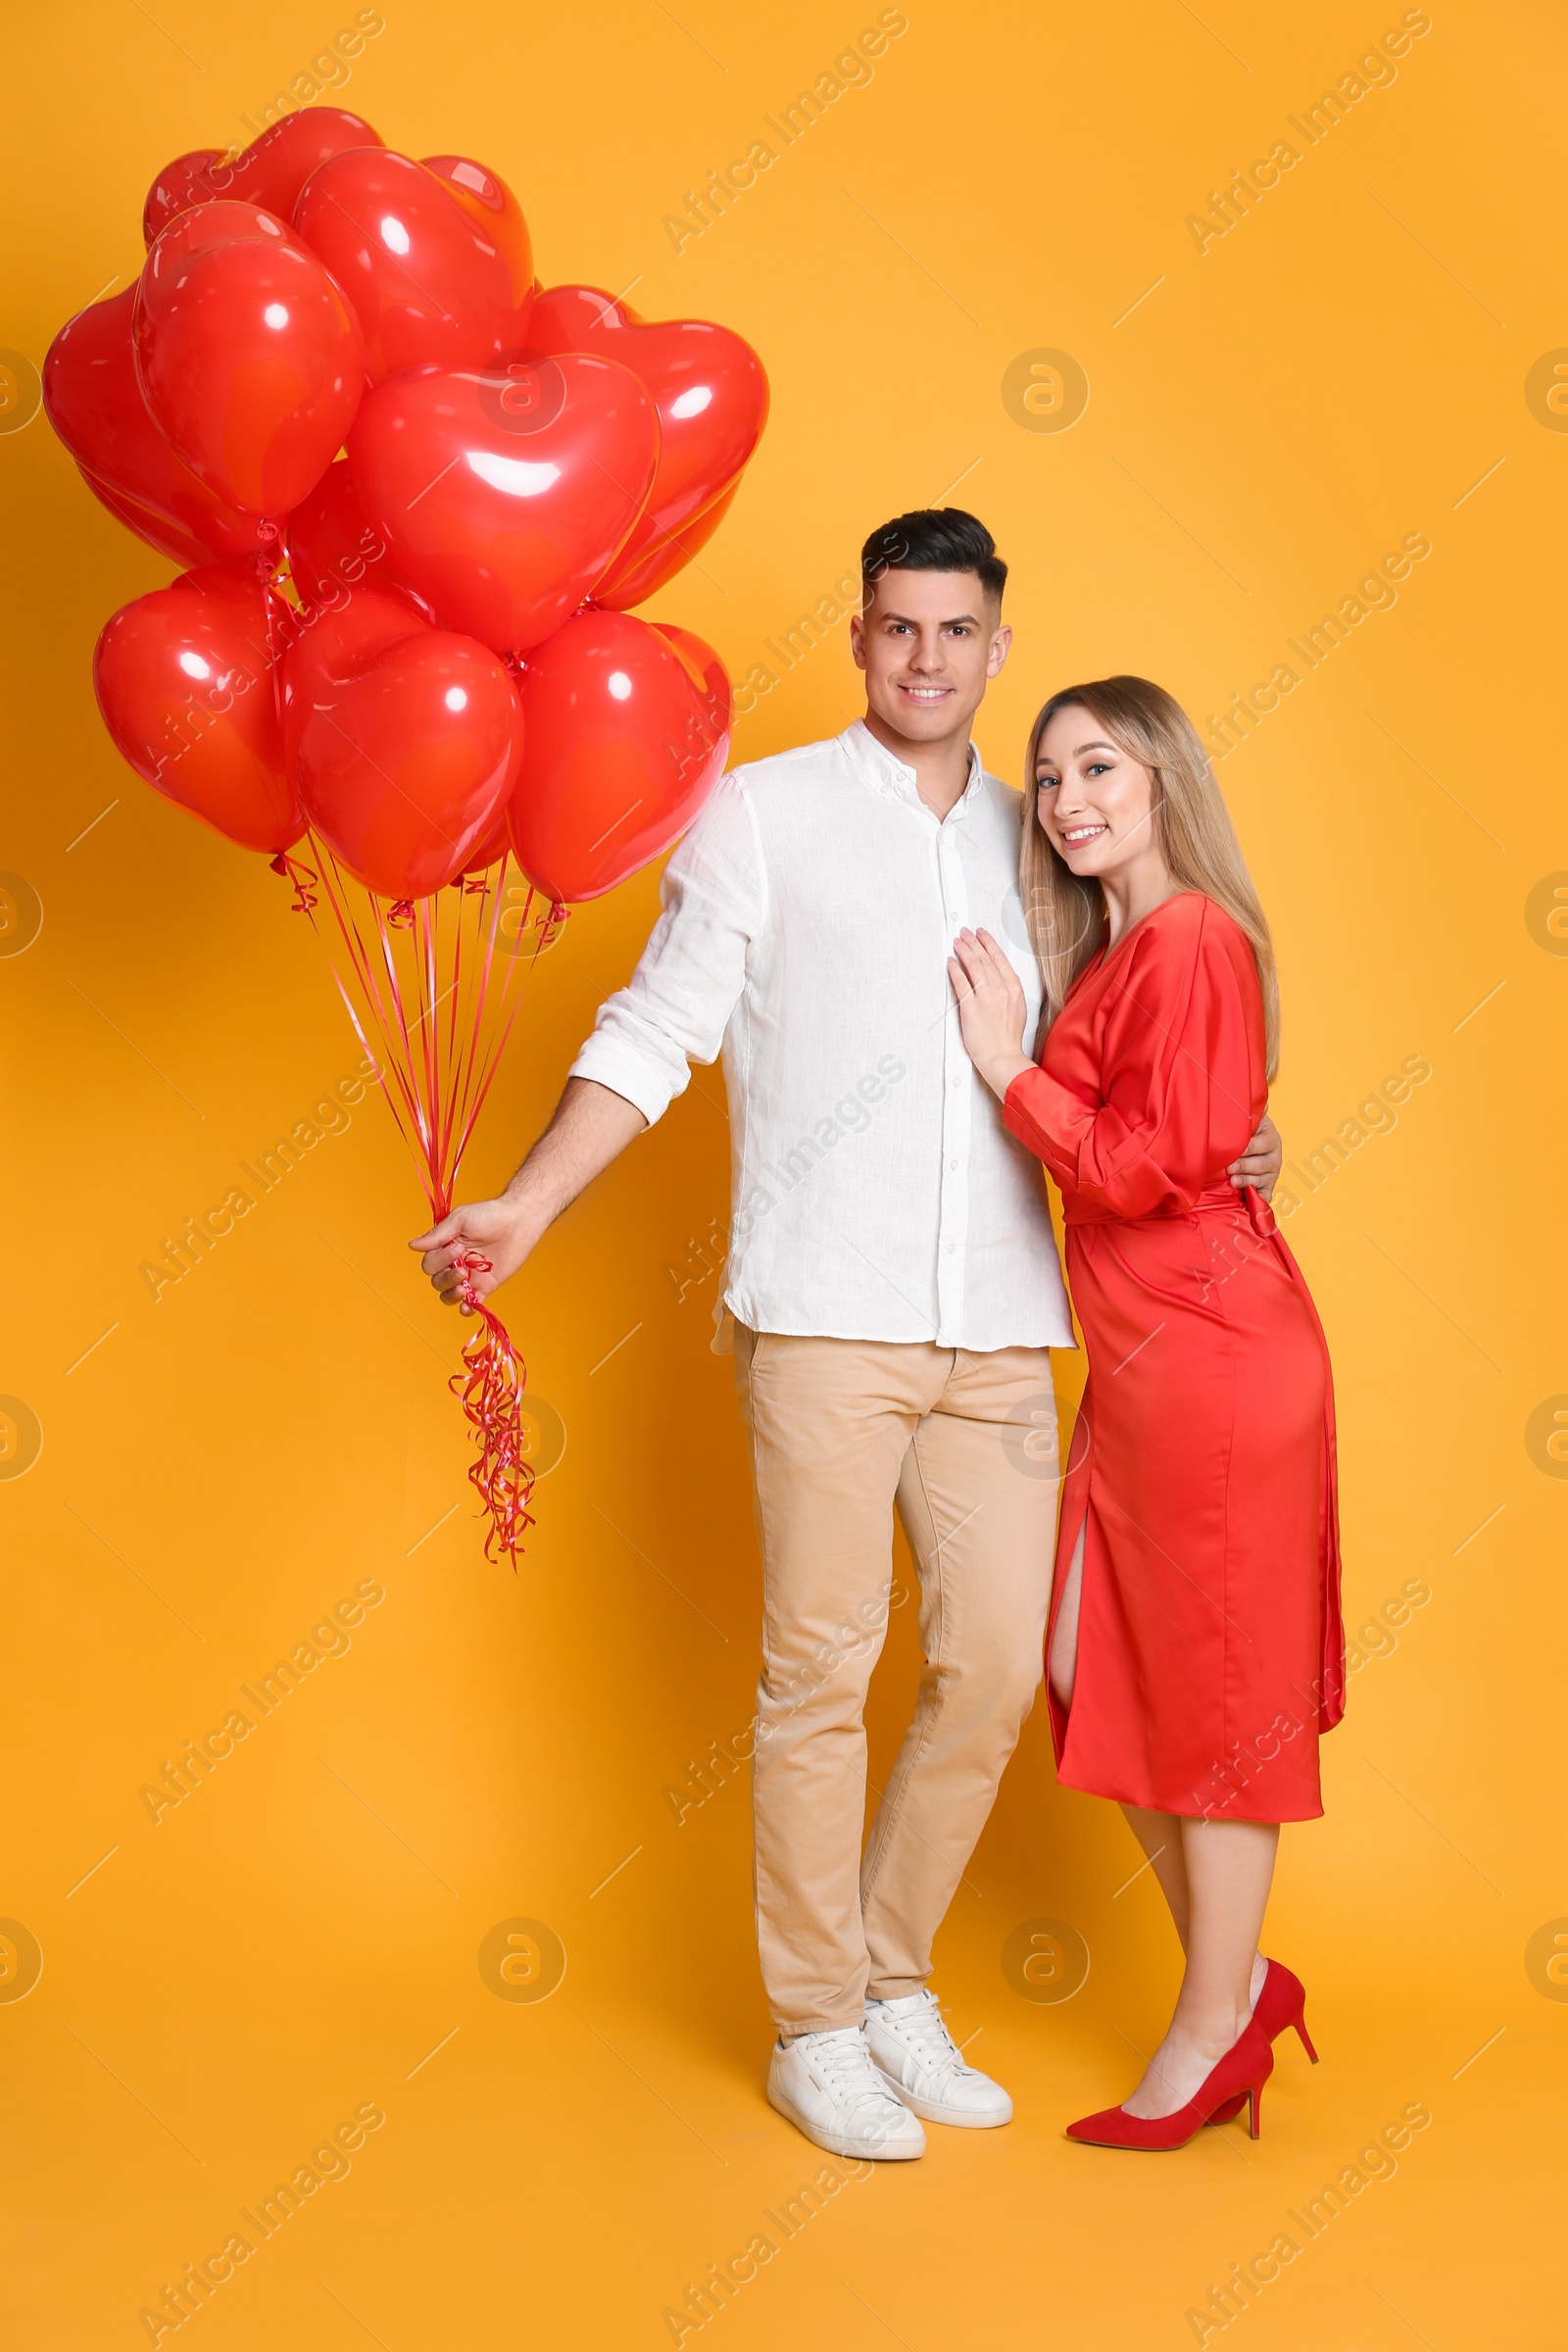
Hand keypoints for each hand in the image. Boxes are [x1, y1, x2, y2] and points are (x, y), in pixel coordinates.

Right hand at [409, 1195, 541, 1311]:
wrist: (519, 1221)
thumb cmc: (489, 1214)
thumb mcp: (460, 1219)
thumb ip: (437, 1235)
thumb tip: (412, 1246)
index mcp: (444, 1248)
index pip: (430, 1264)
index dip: (439, 1260)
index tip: (458, 1247)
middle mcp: (454, 1263)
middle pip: (437, 1282)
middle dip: (446, 1278)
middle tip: (463, 1268)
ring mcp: (469, 1276)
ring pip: (449, 1295)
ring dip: (452, 1296)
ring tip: (464, 1289)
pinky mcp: (485, 1286)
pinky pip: (471, 1303)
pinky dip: (466, 1308)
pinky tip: (467, 1306)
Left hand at [946, 928, 1033, 1099]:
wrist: (1002, 1057)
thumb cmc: (1008, 1038)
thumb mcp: (1017, 1008)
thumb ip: (1008, 990)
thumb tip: (997, 977)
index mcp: (1014, 989)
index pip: (999, 959)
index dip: (988, 943)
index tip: (981, 934)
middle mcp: (1001, 990)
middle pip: (985, 959)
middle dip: (973, 942)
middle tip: (965, 933)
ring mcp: (986, 998)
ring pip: (973, 966)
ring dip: (963, 951)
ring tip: (957, 942)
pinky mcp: (971, 1008)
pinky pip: (961, 983)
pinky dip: (955, 970)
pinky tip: (951, 962)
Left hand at [1229, 1110, 1281, 1201]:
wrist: (1252, 1144)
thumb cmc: (1246, 1131)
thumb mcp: (1250, 1119)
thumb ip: (1250, 1112)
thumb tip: (1261, 1102)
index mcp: (1270, 1138)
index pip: (1261, 1144)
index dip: (1248, 1147)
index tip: (1235, 1149)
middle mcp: (1274, 1156)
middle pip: (1261, 1164)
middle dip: (1244, 1166)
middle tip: (1229, 1168)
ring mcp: (1272, 1173)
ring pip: (1262, 1180)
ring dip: (1247, 1181)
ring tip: (1233, 1181)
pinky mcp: (1268, 1186)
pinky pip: (1266, 1195)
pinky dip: (1259, 1200)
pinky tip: (1250, 1202)